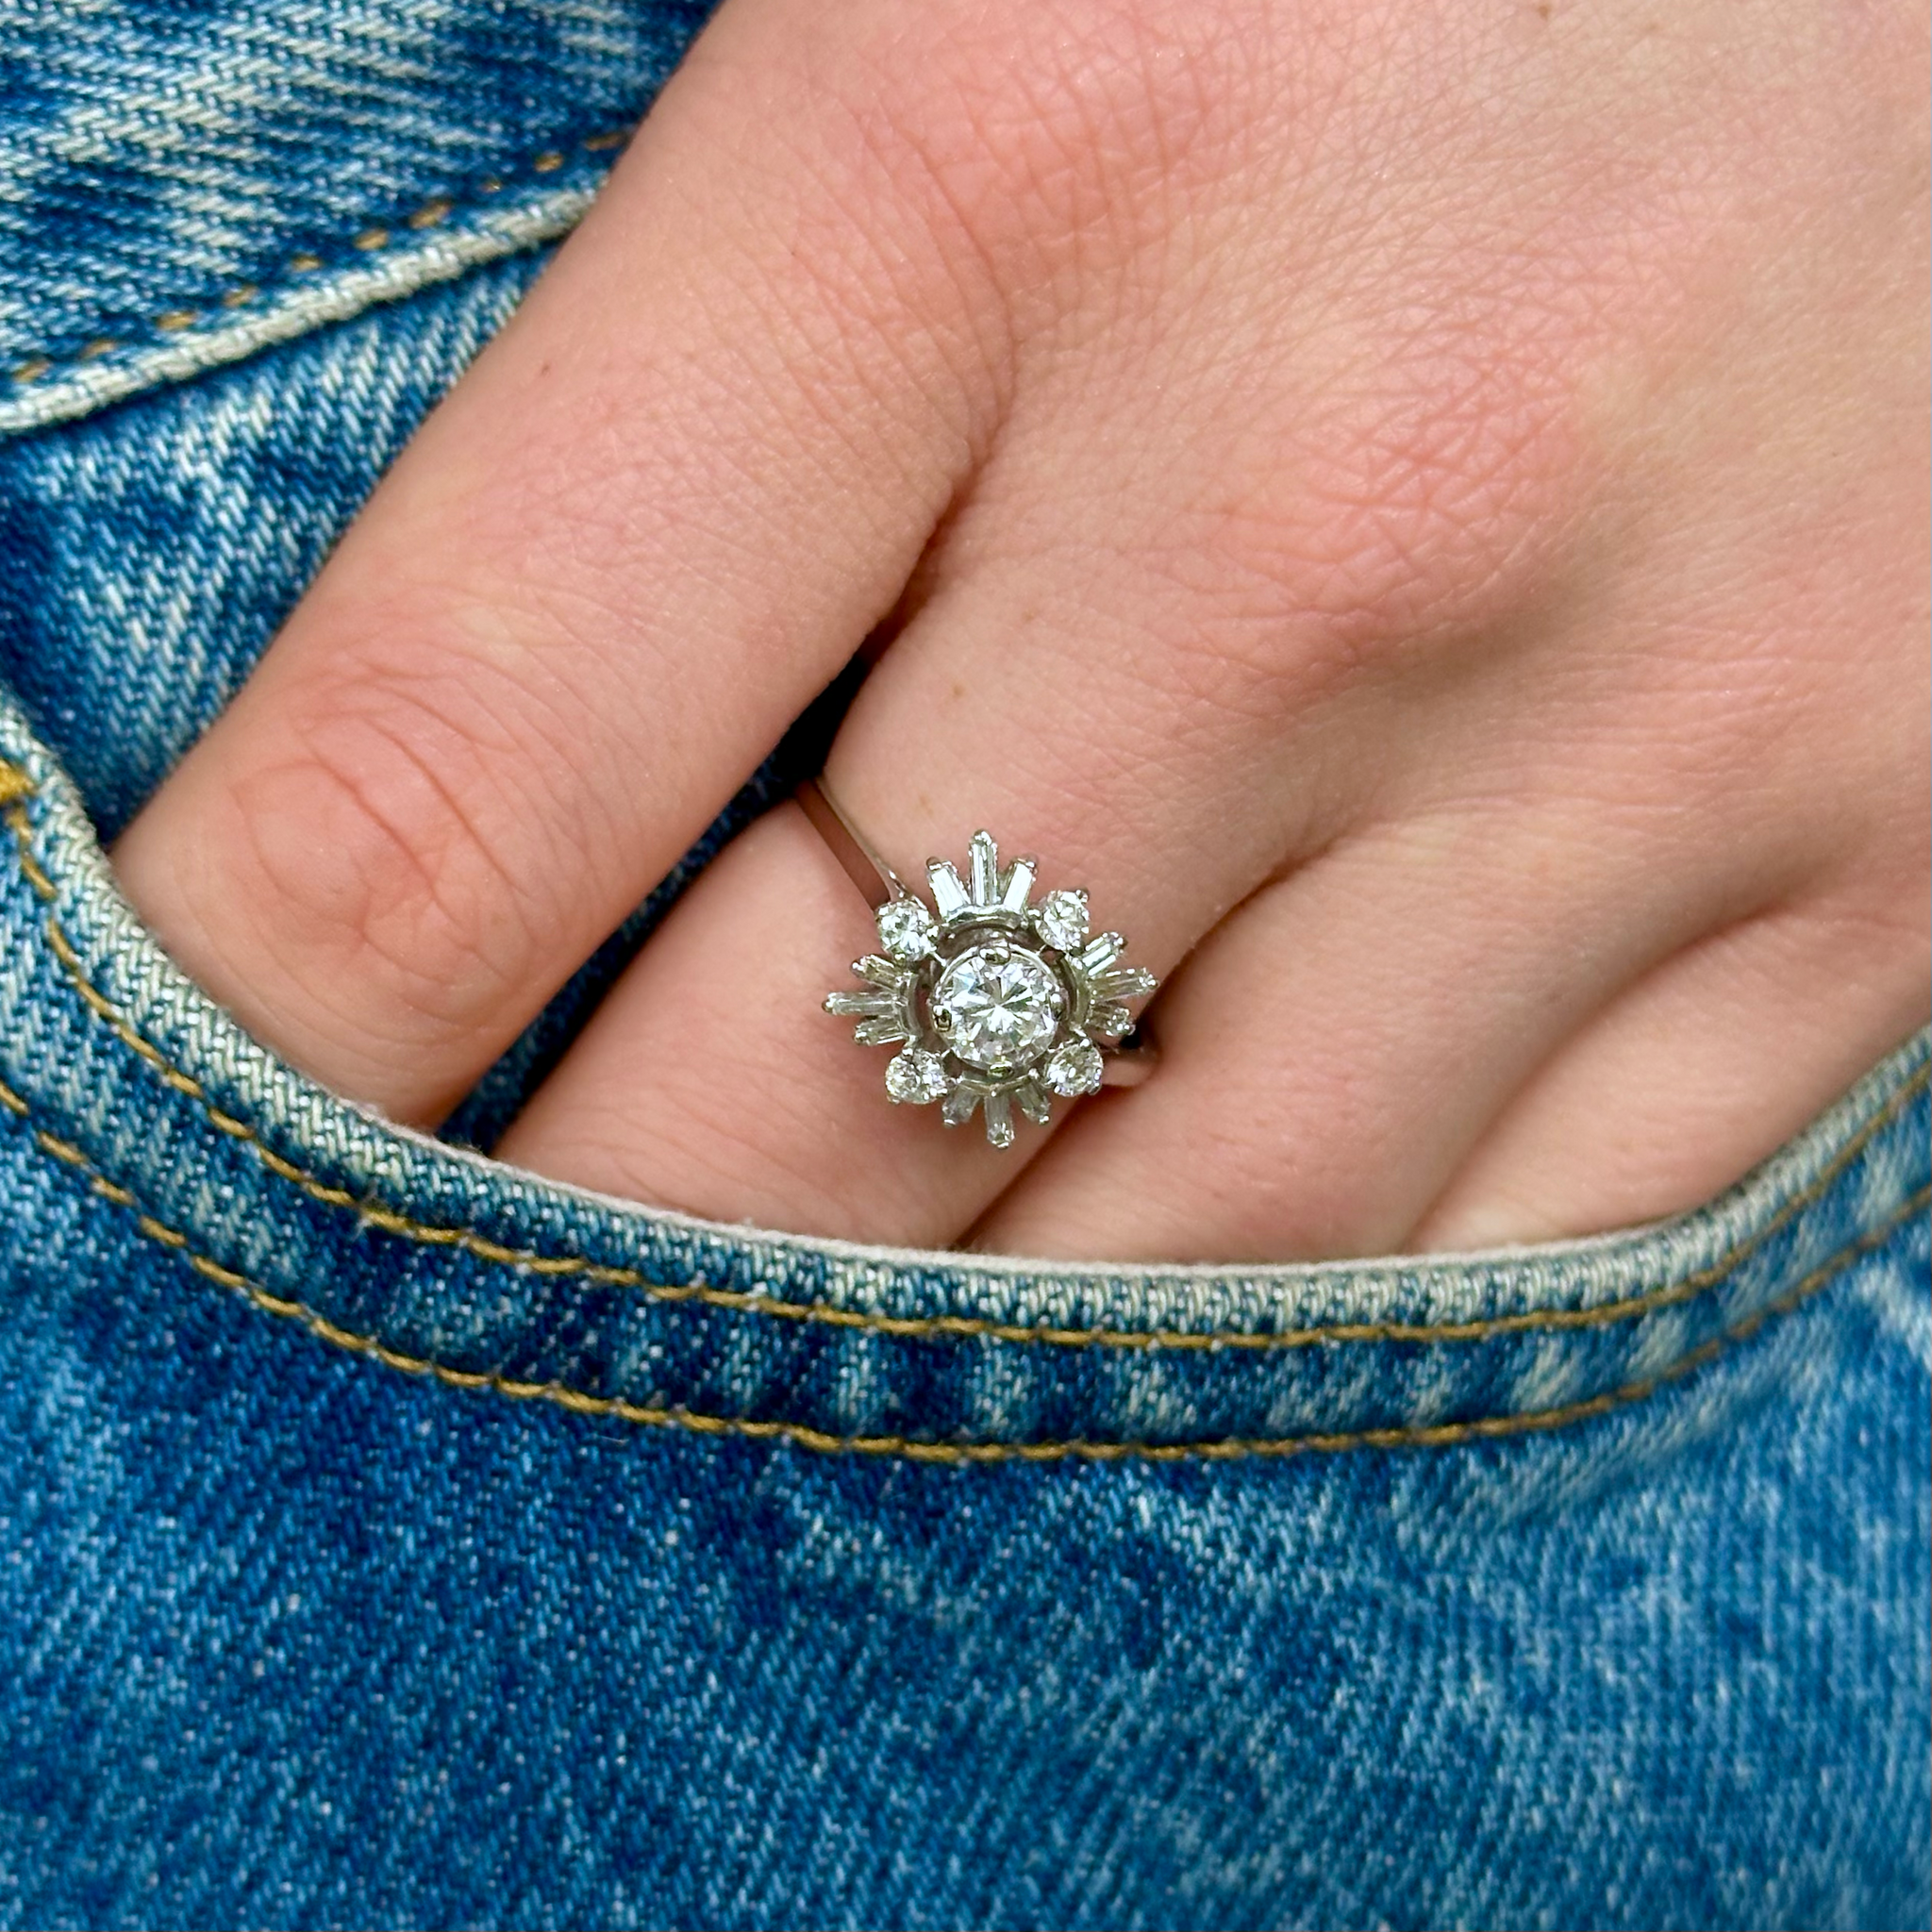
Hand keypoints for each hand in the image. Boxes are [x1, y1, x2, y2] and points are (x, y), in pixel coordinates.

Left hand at [112, 0, 1928, 1260]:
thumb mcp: (980, 4)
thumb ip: (689, 378)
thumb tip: (441, 753)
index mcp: (999, 165)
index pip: (455, 783)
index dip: (243, 1033)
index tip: (170, 1113)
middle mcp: (1326, 518)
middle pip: (785, 1142)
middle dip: (571, 1282)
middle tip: (471, 1293)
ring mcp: (1648, 748)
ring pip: (1149, 1296)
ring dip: (926, 1362)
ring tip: (815, 1320)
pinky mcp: (1872, 896)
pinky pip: (1480, 1277)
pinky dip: (1269, 1332)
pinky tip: (1165, 1258)